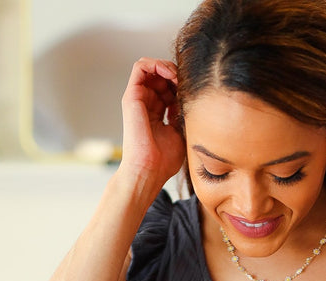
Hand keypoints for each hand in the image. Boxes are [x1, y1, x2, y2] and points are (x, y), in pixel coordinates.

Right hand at [119, 59, 185, 187]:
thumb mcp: (181, 133)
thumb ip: (184, 114)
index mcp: (157, 114)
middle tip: (188, 84)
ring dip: (168, 68)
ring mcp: (138, 100)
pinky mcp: (131, 96)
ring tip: (179, 78)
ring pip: (152, 68)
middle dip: (177, 75)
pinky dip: (156, 64)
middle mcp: (146, 105)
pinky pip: (141, 67)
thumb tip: (193, 98)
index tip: (194, 92)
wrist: (149, 170)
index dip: (183, 85)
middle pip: (162, 77)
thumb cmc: (163, 161)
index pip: (170, 89)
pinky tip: (170, 74)